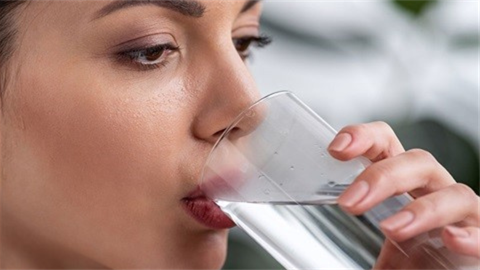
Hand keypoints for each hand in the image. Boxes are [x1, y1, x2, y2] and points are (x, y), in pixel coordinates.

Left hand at [328, 122, 479, 267]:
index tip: (337, 149)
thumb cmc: (409, 256)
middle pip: (416, 162)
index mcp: (402, 181)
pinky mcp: (479, 236)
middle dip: (383, 177)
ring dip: (420, 209)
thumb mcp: (373, 237)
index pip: (385, 143)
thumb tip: (301, 239)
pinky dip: (470, 235)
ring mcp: (459, 213)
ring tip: (391, 229)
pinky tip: (450, 239)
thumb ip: (346, 232)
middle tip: (350, 202)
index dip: (364, 137)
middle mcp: (432, 189)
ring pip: (452, 194)